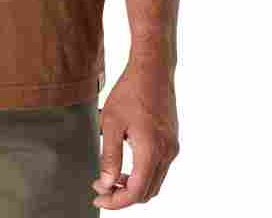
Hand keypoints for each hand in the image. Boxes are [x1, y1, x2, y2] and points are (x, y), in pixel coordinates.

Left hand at [91, 61, 179, 208]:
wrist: (153, 69)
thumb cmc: (130, 91)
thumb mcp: (111, 122)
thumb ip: (110, 156)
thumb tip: (106, 183)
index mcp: (151, 151)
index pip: (136, 192)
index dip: (116, 201)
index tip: (98, 197)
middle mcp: (167, 153)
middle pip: (147, 192)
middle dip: (123, 195)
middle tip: (102, 187)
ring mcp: (172, 148)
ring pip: (154, 182)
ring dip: (134, 185)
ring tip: (111, 176)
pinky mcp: (172, 141)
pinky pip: (159, 168)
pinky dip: (143, 173)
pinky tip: (125, 162)